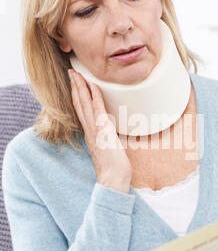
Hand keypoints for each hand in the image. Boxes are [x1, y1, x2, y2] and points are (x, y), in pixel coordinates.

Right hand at [68, 69, 131, 192]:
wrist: (113, 179)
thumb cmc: (114, 169)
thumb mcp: (109, 150)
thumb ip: (108, 139)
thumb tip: (112, 133)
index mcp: (90, 134)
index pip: (81, 111)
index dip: (77, 96)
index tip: (75, 84)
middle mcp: (89, 130)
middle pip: (78, 104)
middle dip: (74, 87)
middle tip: (71, 71)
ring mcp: (94, 130)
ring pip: (84, 104)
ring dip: (80, 87)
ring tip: (76, 73)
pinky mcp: (102, 131)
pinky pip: (97, 110)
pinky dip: (95, 96)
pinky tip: (93, 85)